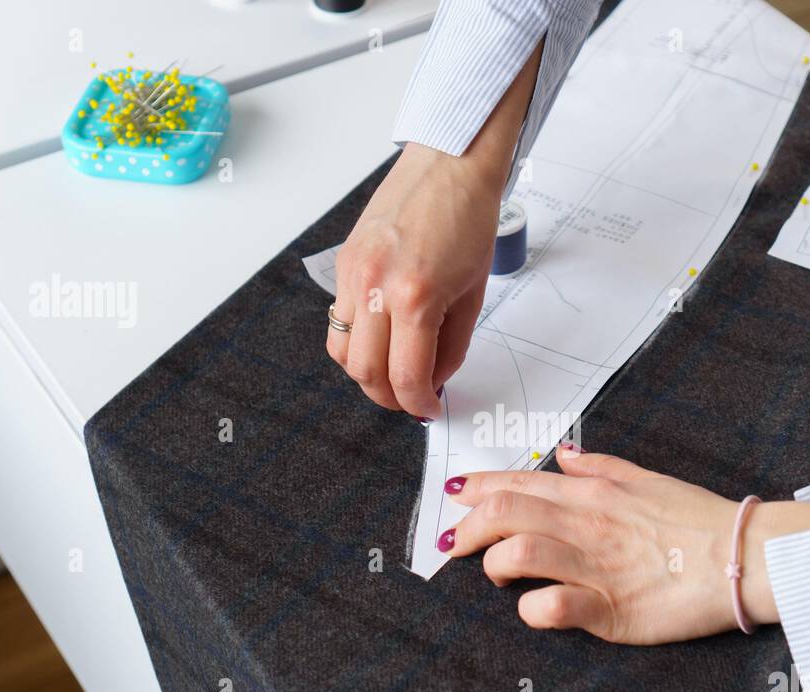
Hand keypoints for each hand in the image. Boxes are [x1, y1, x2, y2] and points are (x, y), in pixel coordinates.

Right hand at [327, 40, 544, 418]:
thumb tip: (433, 381)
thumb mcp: (472, 294)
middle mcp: (375, 287)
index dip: (418, 404)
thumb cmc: (468, 218)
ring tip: (394, 371)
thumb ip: (451, 345)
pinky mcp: (343, 263)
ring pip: (342, 352)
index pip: (406, 377)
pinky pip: (337, 320)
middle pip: (365, 373)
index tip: (429, 409)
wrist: (449, 164)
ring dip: (366, 373)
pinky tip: (380, 338)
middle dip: (389, 396)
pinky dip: (355, 341)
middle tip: (411, 397)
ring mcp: (353, 274)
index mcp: (416, 297)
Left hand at [441, 444, 809, 642]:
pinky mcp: (610, 610)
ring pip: (518, 553)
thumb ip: (601, 466)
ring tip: (500, 575)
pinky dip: (532, 608)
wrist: (746, 555)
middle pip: (503, 514)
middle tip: (453, 545)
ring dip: (495, 565)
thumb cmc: (696, 519)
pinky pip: (553, 607)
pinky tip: (534, 608)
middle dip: (465, 530)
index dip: (476, 489)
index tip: (450, 497)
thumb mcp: (646, 479)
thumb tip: (564, 454)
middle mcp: (587, 524)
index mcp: (592, 492)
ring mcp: (596, 567)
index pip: (518, 483)